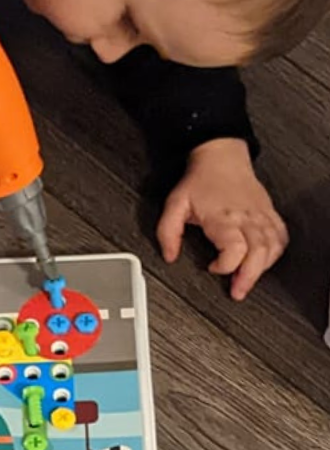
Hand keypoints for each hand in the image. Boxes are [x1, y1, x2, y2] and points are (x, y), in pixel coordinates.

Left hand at [157, 138, 287, 299]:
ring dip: (263, 268)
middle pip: (259, 253)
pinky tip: (265, 261)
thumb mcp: (174, 205)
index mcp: (223, 217)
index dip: (226, 265)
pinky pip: (281, 236)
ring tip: (249, 280)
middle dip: (250, 277)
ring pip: (273, 247)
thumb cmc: (199, 181)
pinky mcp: (269, 213)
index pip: (235, 248)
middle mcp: (246, 218)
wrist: (220, 157)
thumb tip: (169, 256)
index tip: (212, 268)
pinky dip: (276, 252)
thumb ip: (167, 232)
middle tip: (238, 292)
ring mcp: (261, 215)